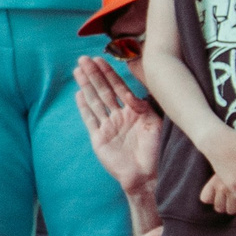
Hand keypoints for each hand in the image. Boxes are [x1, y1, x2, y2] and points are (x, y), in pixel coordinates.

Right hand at [73, 55, 162, 196]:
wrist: (147, 176)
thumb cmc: (157, 151)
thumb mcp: (155, 124)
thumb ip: (143, 107)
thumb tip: (129, 94)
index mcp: (134, 112)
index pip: (119, 87)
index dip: (109, 73)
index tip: (100, 59)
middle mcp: (120, 116)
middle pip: (104, 91)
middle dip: (94, 74)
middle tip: (84, 59)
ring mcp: (108, 127)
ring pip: (95, 101)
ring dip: (86, 85)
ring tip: (78, 71)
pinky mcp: (99, 138)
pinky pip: (90, 119)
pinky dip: (84, 106)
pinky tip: (79, 94)